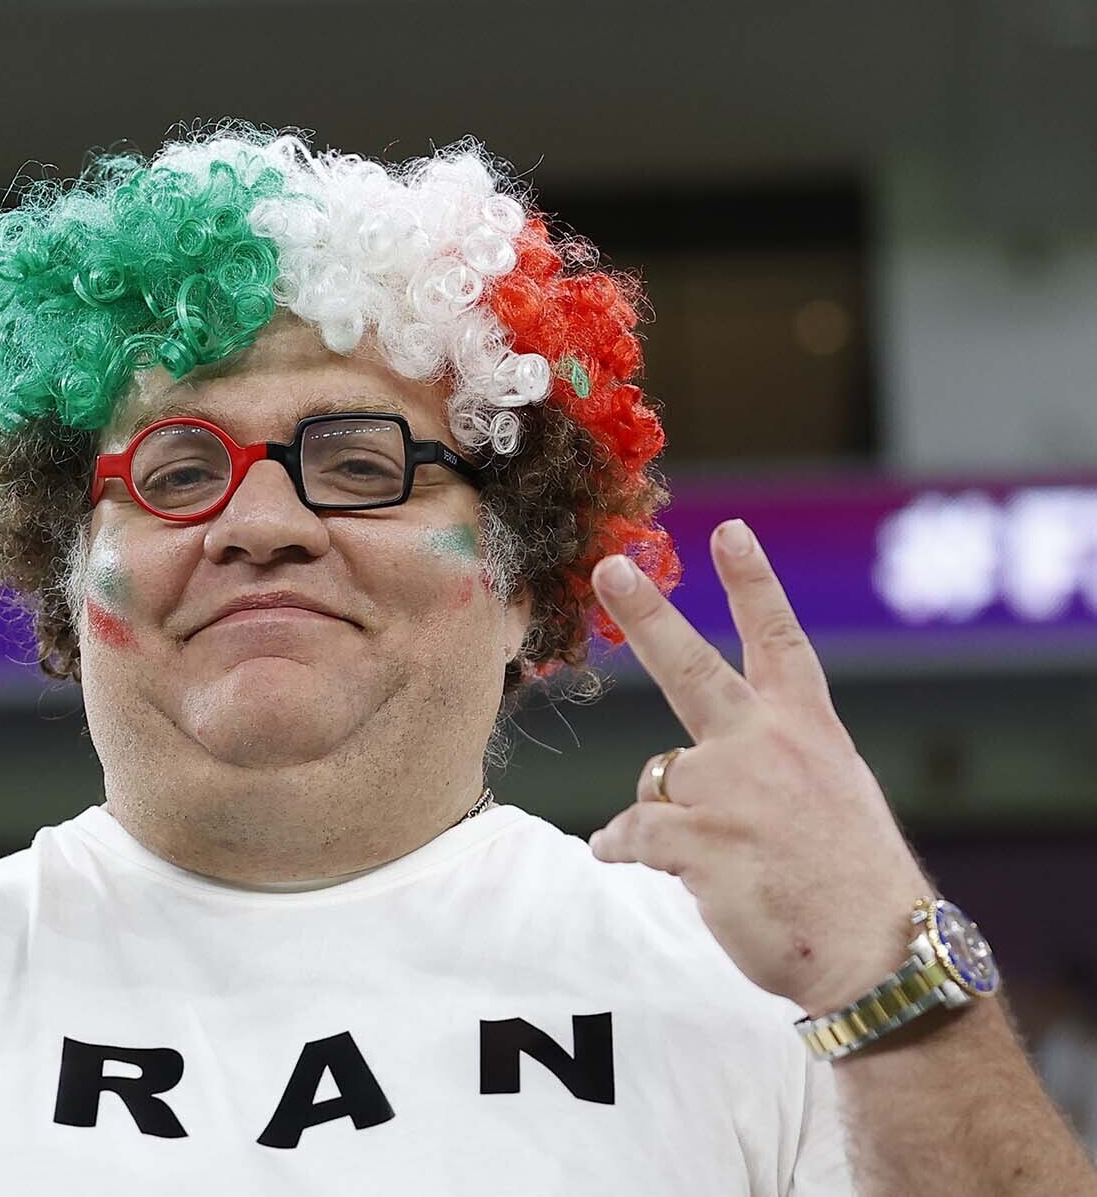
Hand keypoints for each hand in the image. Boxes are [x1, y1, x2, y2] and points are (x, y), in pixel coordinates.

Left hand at [586, 519, 932, 1017]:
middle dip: (648, 613)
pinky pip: (631, 832)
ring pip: (659, 781)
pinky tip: (626, 858)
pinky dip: (620, 846)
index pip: (779, 641)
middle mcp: (766, 748)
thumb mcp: (833, 794)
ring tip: (721, 858)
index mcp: (807, 730)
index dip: (754, 584)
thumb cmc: (851, 881)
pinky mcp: (699, 842)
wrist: (874, 953)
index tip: (730, 531)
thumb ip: (775, 761)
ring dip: (670, 818)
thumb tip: (706, 763)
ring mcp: (731, 792)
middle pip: (692, 668)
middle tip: (609, 566)